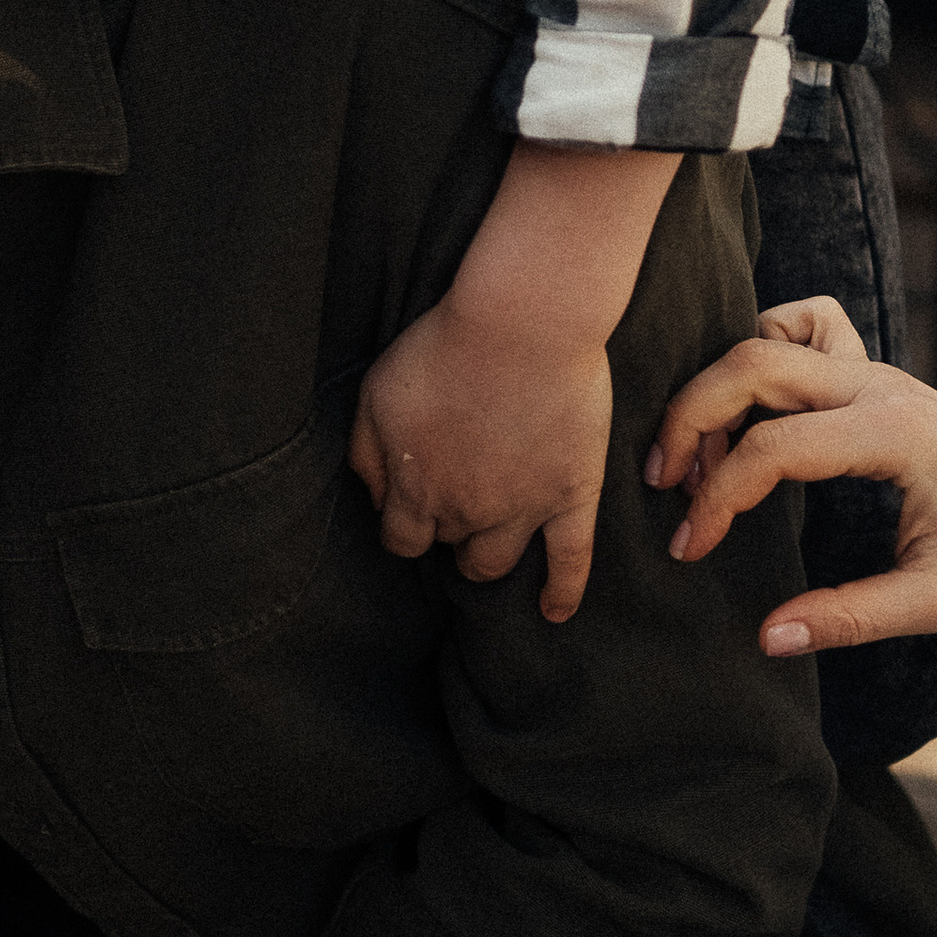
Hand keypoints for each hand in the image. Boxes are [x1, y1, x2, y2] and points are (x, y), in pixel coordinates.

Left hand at [352, 294, 613, 623]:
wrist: (523, 324)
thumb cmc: (444, 348)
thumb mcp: (377, 392)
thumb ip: (365, 452)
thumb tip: (370, 497)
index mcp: (416, 488)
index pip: (401, 540)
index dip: (404, 528)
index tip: (409, 511)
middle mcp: (466, 511)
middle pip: (448, 544)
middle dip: (444, 529)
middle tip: (453, 502)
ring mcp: (523, 509)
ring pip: (495, 562)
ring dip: (484, 559)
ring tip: (484, 547)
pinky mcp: (571, 495)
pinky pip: (570, 560)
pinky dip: (562, 592)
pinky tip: (553, 612)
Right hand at [642, 298, 936, 655]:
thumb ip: (852, 618)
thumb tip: (768, 636)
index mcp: (891, 434)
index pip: (773, 447)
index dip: (718, 498)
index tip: (692, 547)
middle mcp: (873, 385)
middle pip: (750, 366)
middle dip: (689, 418)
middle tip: (661, 483)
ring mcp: (869, 367)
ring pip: (763, 339)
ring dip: (715, 390)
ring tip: (695, 460)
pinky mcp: (867, 368)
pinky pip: (798, 325)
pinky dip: (759, 347)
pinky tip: (749, 407)